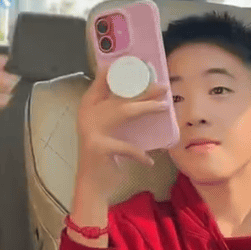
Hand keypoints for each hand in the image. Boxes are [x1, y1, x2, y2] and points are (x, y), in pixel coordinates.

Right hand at [76, 64, 168, 180]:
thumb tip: (141, 98)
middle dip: (143, 90)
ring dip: (145, 107)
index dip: (118, 71)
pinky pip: (126, 147)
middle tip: (163, 87)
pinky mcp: (99, 147)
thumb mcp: (107, 133)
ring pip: (123, 111)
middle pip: (119, 95)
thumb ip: (116, 114)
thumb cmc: (103, 158)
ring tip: (163, 106)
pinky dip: (140, 154)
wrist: (91, 185)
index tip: (138, 64)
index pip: (101, 81)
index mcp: (88, 108)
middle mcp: (87, 115)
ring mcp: (91, 130)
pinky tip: (150, 160)